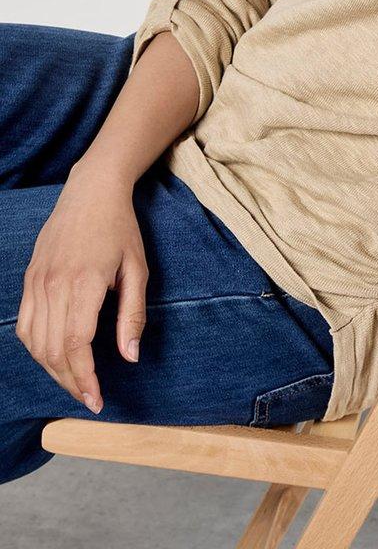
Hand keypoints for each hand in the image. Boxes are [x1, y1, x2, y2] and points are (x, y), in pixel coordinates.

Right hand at [15, 164, 148, 413]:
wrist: (91, 192)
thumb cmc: (121, 230)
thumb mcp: (138, 269)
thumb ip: (132, 315)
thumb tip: (130, 357)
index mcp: (84, 283)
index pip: (76, 344)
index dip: (84, 378)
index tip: (96, 399)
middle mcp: (54, 284)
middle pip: (53, 350)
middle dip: (71, 381)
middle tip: (90, 397)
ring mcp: (36, 281)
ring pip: (35, 342)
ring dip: (52, 369)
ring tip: (75, 381)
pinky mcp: (29, 279)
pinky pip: (25, 325)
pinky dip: (36, 348)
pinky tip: (53, 357)